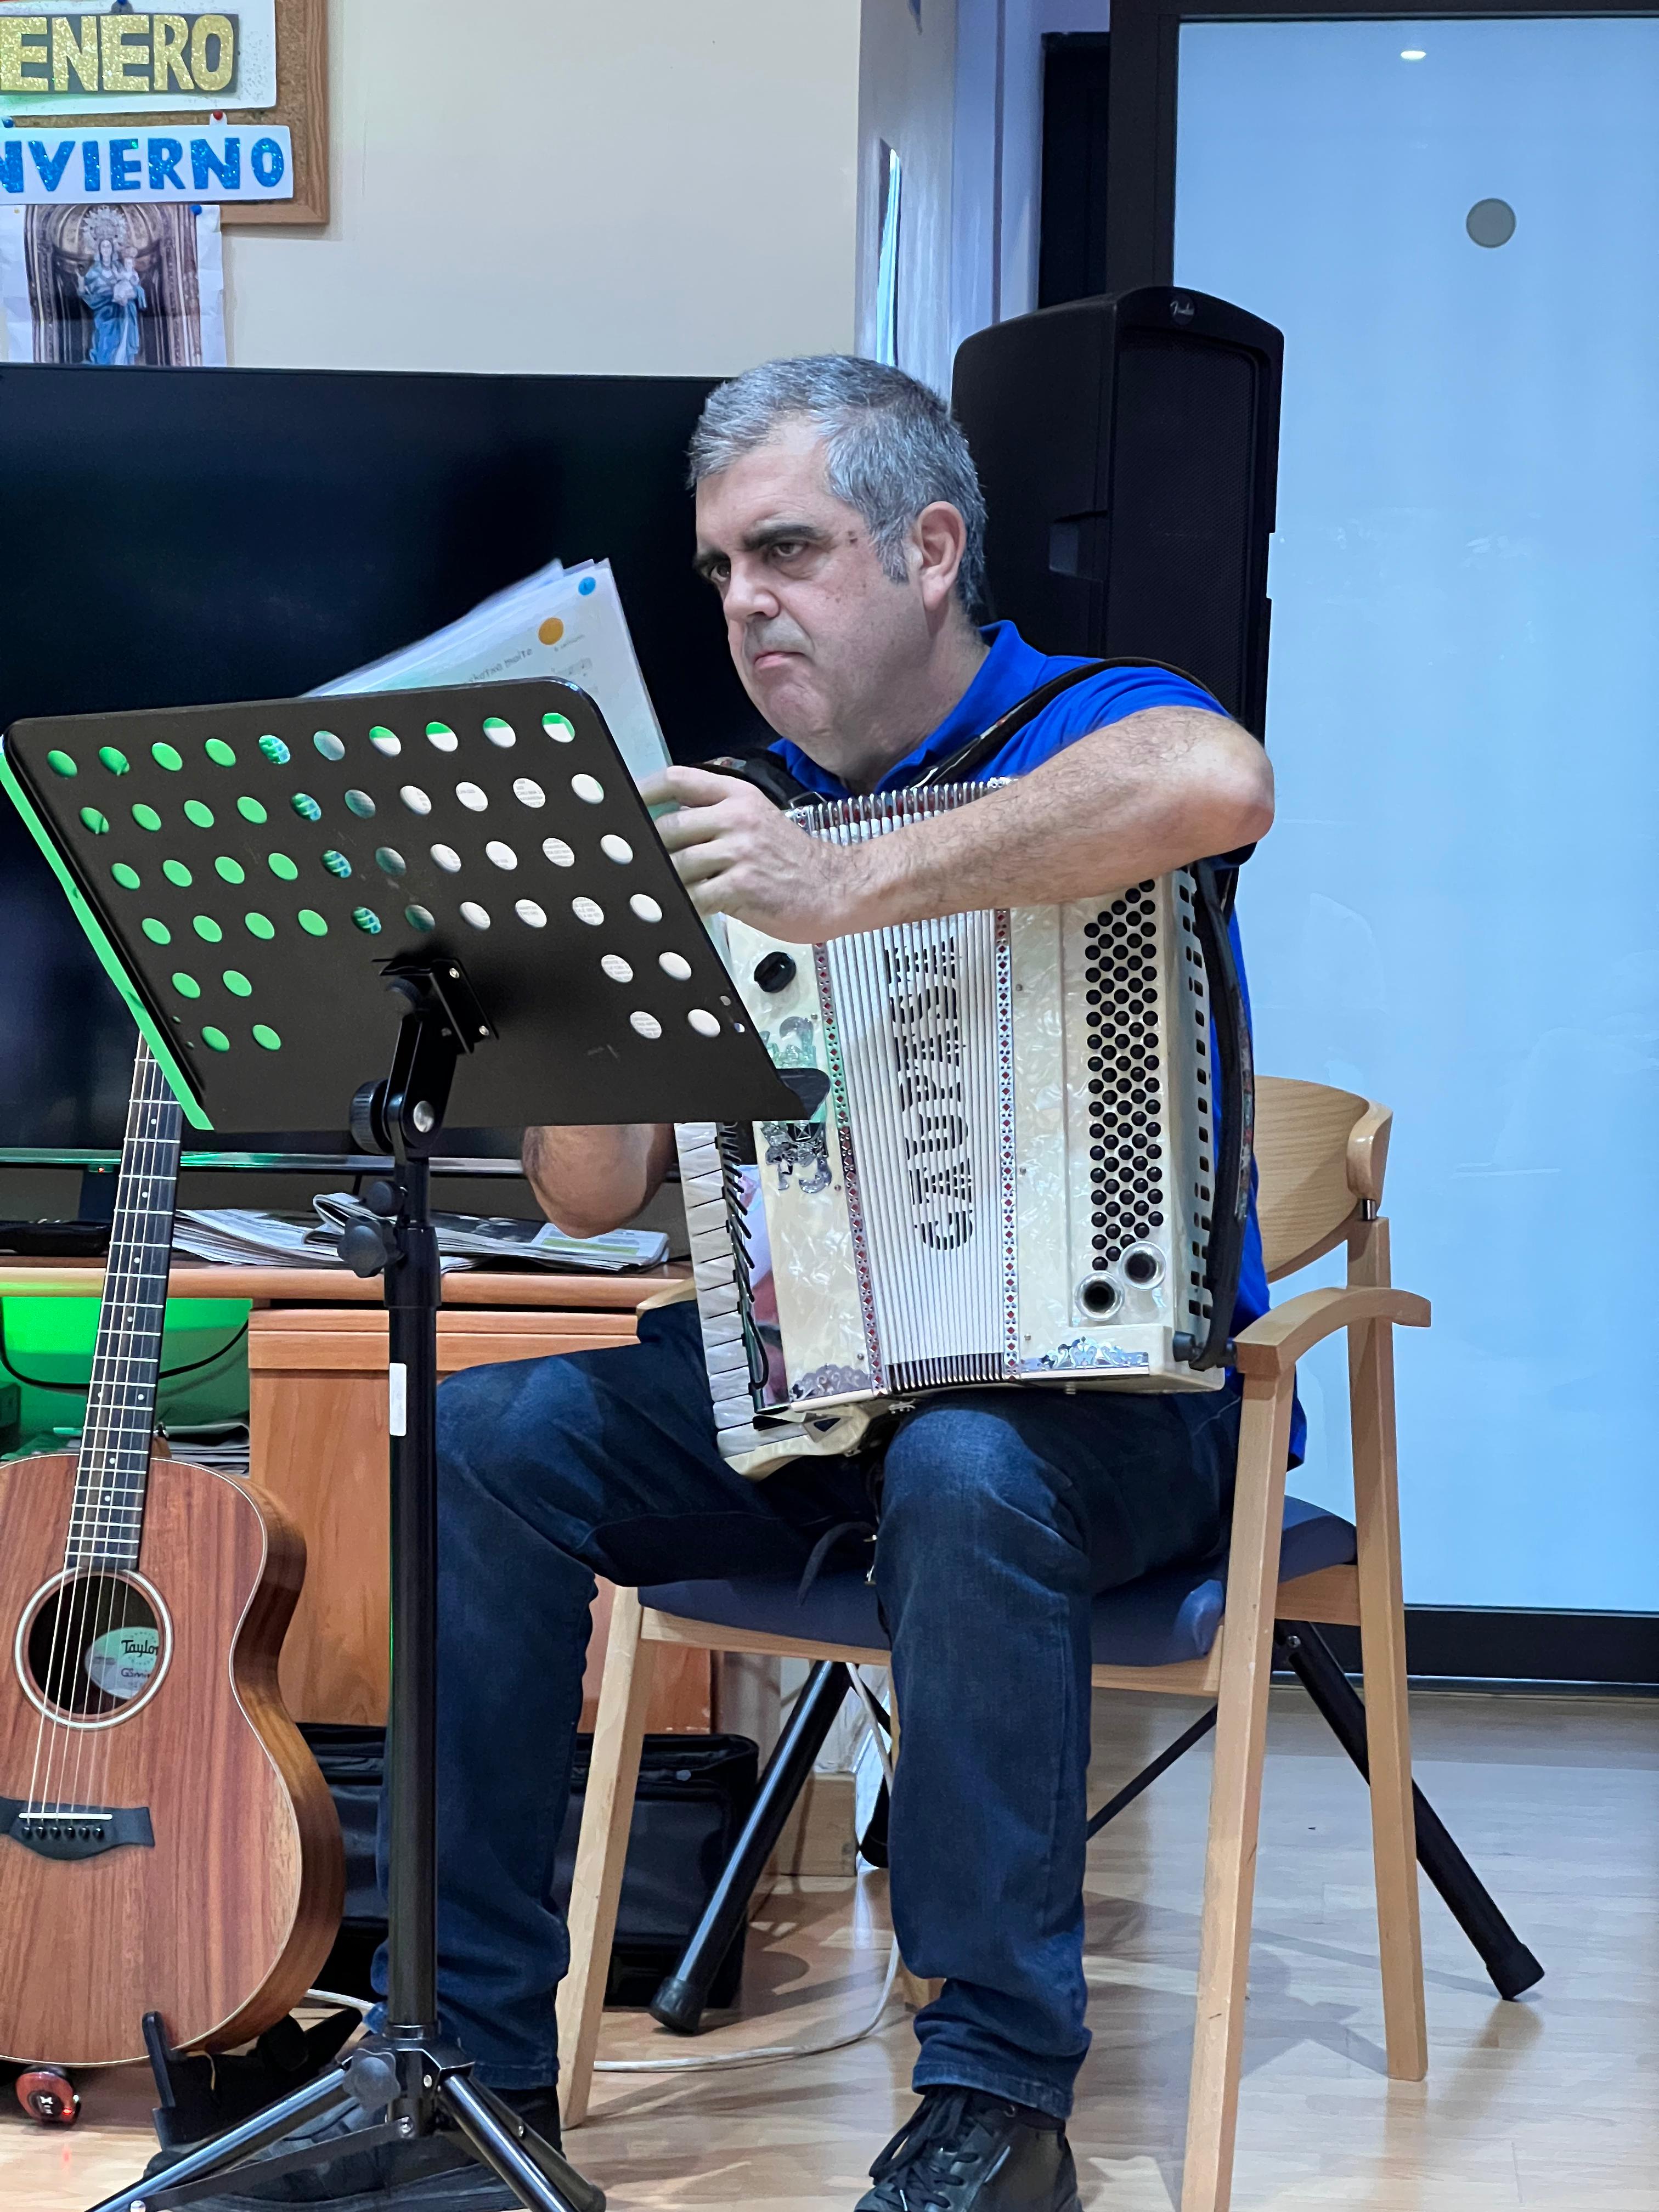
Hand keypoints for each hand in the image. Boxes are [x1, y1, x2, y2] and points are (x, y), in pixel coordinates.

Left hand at [639, 766, 873, 939]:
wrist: (838, 886)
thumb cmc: (794, 861)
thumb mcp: (758, 820)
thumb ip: (716, 818)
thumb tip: (666, 831)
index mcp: (738, 795)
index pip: (678, 780)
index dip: (643, 792)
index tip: (622, 806)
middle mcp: (737, 817)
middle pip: (667, 827)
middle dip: (648, 852)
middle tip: (634, 868)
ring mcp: (740, 850)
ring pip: (676, 864)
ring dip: (664, 883)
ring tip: (657, 895)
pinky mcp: (742, 885)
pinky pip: (695, 897)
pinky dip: (683, 907)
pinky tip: (682, 913)